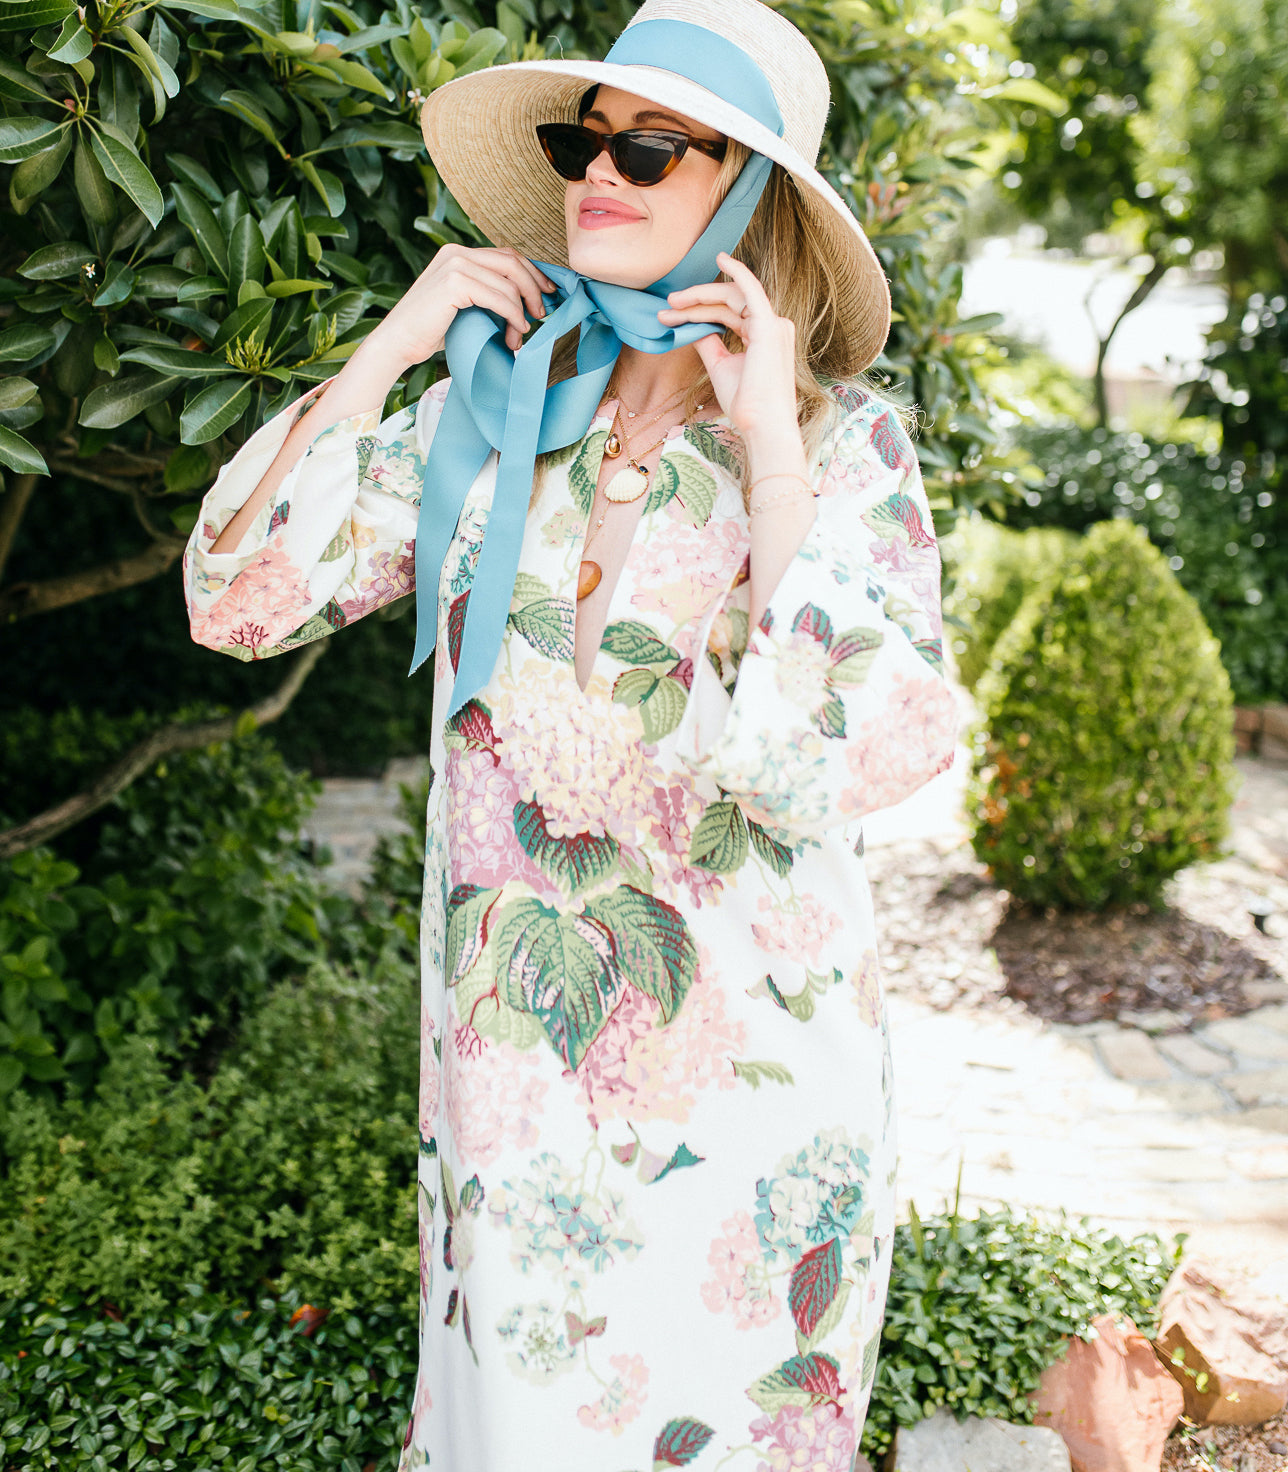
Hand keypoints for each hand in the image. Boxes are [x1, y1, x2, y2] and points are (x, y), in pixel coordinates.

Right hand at [367, 245, 555, 370]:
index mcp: (458, 253)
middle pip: (513, 262)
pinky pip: (499, 298)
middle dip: (534, 288)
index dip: (532, 273)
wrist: (397, 342)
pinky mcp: (455, 283)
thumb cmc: (430, 331)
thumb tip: (524, 302)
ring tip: (519, 335)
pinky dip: (513, 315)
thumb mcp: (462, 305)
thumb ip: (485, 294)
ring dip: (522, 311)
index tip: (548, 292)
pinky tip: (515, 331)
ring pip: (509, 283)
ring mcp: (455, 264)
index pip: (506, 255)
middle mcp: (457, 252)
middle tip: (542, 314)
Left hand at [656, 252, 798, 445]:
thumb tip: (694, 326)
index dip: (698, 312)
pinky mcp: (768, 325)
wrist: (762, 425)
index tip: (670, 316)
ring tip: (674, 303)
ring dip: (701, 296)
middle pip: (729, 302)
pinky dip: (737, 271)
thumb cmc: (746, 403)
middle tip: (668, 305)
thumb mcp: (721, 367)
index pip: (728, 313)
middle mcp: (772, 326)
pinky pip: (750, 290)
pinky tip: (721, 259)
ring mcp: (773, 324)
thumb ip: (710, 342)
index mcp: (763, 336)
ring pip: (731, 297)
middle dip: (696, 300)